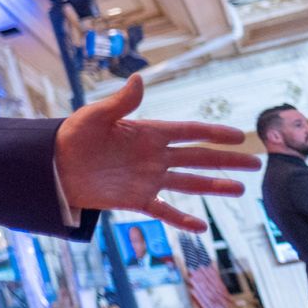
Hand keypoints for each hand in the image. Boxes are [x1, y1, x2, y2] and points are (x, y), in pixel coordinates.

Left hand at [54, 74, 258, 230]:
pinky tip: (202, 228)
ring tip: (241, 190)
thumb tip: (139, 79)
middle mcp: (153, 156)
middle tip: (256, 162)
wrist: (52, 166)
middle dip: (226, 160)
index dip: (214, 134)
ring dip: (214, 187)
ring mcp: (147, 179)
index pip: (188, 132)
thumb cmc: (71, 136)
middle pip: (197, 158)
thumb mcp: (95, 116)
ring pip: (188, 184)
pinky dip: (182, 219)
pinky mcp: (135, 199)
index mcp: (147, 133)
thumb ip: (120, 102)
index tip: (238, 135)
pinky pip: (164, 210)